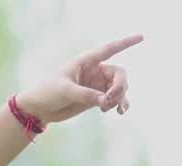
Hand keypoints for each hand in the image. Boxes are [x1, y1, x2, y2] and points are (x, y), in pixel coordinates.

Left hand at [14, 34, 142, 124]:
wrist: (40, 108)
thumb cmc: (47, 92)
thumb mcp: (65, 91)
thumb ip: (85, 95)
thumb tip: (105, 101)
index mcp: (86, 61)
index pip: (109, 49)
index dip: (125, 43)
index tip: (141, 38)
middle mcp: (95, 71)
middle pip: (119, 74)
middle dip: (119, 87)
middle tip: (109, 100)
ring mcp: (97, 85)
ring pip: (120, 88)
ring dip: (119, 98)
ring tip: (106, 109)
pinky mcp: (97, 99)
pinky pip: (115, 100)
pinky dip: (120, 104)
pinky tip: (119, 112)